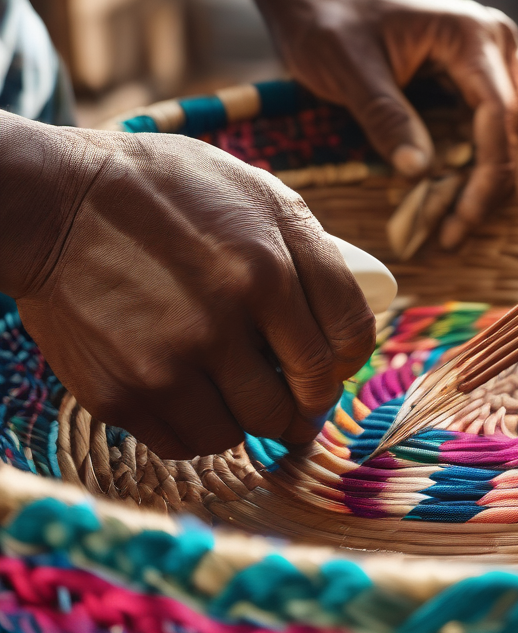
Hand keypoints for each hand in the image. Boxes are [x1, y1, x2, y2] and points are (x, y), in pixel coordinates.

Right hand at [0, 113, 375, 459]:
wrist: (53, 206)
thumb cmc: (164, 192)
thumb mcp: (255, 189)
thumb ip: (309, 249)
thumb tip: (349, 312)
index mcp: (269, 263)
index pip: (347, 340)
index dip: (348, 361)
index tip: (333, 364)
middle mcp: (227, 317)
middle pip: (305, 399)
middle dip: (309, 402)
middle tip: (297, 397)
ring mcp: (172, 361)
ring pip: (250, 429)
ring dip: (253, 416)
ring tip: (238, 390)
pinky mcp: (124, 394)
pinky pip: (190, 442)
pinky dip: (202, 428)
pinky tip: (194, 396)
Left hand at [245, 0, 517, 248]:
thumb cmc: (322, 8)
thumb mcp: (346, 67)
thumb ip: (385, 117)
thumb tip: (421, 174)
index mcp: (472, 35)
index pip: (498, 119)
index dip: (485, 178)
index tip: (460, 223)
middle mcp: (494, 42)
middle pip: (509, 131)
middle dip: (484, 188)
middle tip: (448, 236)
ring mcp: (486, 56)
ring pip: (501, 134)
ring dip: (477, 181)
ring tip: (445, 224)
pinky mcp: (471, 71)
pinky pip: (482, 125)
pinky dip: (466, 162)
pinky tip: (443, 194)